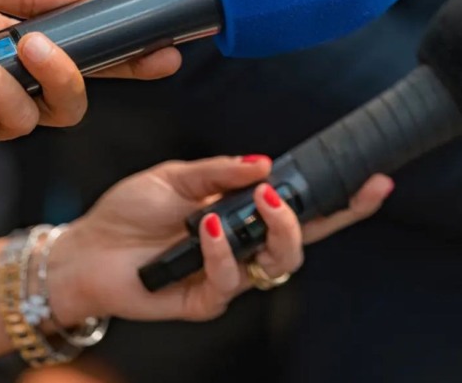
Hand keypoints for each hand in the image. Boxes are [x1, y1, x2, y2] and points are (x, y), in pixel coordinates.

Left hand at [49, 156, 393, 324]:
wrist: (89, 247)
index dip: (340, 198)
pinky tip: (206, 228)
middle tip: (308, 192)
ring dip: (276, 229)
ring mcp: (229, 273)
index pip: (300, 205)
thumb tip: (266, 163)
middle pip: (306, 238)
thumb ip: (220, 171)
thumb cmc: (129, 211)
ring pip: (280, 261)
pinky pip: (231, 279)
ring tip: (258, 202)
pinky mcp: (208, 298)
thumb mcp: (174, 176)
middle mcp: (243, 243)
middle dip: (327, 216)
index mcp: (241, 210)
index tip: (373, 180)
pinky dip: (223, 251)